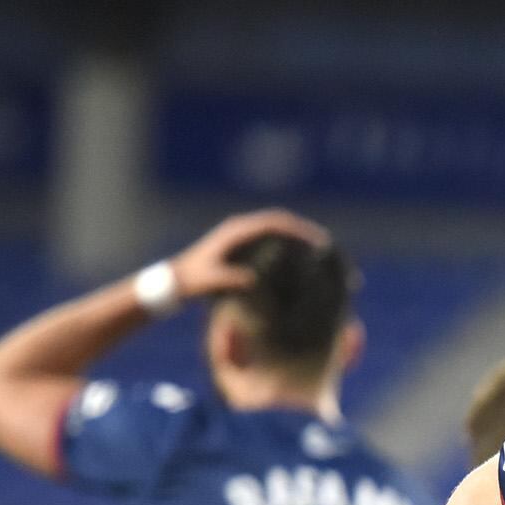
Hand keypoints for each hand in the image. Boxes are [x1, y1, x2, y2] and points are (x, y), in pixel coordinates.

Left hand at [172, 210, 329, 299]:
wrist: (172, 282)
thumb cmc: (191, 281)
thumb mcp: (210, 282)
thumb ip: (229, 280)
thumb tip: (253, 281)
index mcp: (238, 231)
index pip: (277, 222)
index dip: (301, 230)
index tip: (320, 244)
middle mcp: (242, 229)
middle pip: (283, 224)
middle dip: (308, 234)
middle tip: (331, 252)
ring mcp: (243, 237)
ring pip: (279, 233)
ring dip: (301, 241)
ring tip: (323, 259)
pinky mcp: (243, 248)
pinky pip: (273, 243)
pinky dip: (290, 250)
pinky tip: (302, 266)